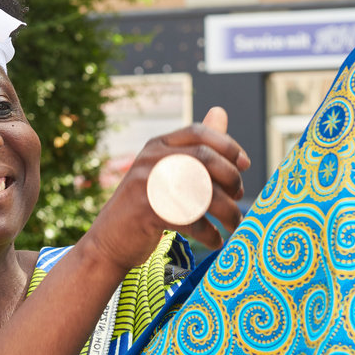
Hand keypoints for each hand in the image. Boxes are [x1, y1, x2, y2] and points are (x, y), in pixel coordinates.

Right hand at [84, 107, 249, 271]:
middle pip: (205, 159)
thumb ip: (195, 146)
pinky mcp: (147, 212)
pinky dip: (209, 233)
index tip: (245, 164)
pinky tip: (215, 240)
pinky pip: (191, 220)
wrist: (109, 242)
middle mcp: (151, 159)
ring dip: (227, 211)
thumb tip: (220, 112)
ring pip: (202, 191)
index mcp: (157, 146)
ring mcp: (146, 184)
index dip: (228, 146)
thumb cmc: (145, 206)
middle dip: (231, 179)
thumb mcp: (167, 171)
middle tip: (239, 197)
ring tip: (235, 225)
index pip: (199, 132)